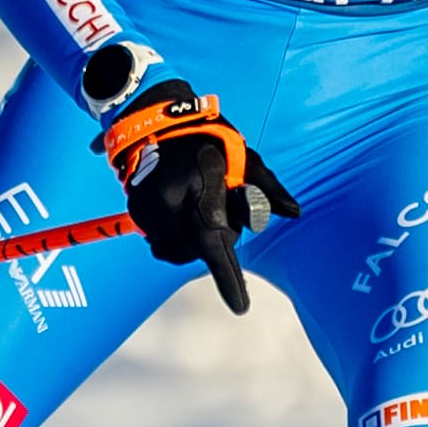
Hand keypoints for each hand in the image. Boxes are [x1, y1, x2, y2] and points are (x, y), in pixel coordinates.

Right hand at [97, 81, 300, 311]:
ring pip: (177, 251)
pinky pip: (160, 243)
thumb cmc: (209, 137)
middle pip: (200, 249)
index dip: (228, 276)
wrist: (155, 118)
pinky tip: (182, 212)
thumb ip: (267, 188)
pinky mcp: (134, 210)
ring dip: (193, 242)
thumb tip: (294, 212)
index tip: (241, 308)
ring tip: (198, 208)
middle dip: (215, 243)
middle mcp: (170, 197)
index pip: (215, 236)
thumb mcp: (244, 156)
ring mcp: (147, 206)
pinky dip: (176, 236)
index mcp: (202, 179)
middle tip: (220, 214)